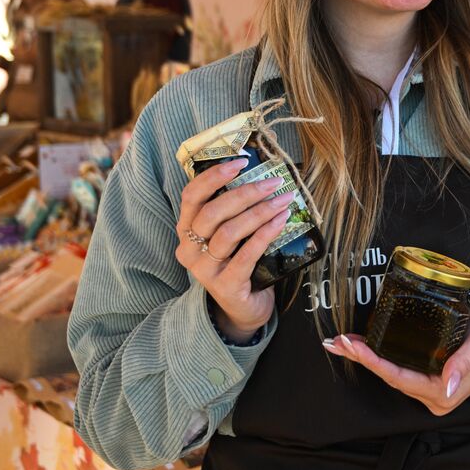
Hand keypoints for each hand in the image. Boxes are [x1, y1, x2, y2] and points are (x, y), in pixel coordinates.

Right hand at [174, 158, 295, 341]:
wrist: (244, 307)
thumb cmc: (238, 261)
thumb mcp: (229, 234)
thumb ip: (233, 210)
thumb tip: (261, 174)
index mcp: (186, 230)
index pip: (191, 196)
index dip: (214, 176)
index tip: (241, 161)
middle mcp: (189, 250)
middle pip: (212, 213)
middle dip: (246, 193)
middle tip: (274, 182)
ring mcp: (205, 270)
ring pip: (229, 232)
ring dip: (260, 212)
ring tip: (284, 200)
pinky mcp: (225, 286)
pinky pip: (246, 255)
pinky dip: (265, 234)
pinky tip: (281, 221)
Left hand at [323, 310, 469, 415]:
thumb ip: (464, 363)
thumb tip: (447, 385)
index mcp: (443, 393)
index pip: (401, 378)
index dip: (374, 363)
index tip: (353, 348)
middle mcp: (433, 397)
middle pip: (390, 377)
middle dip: (361, 359)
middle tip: (336, 343)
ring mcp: (430, 390)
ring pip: (391, 374)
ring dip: (365, 358)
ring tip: (341, 343)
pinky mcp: (428, 378)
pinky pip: (398, 369)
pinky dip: (378, 357)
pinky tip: (362, 346)